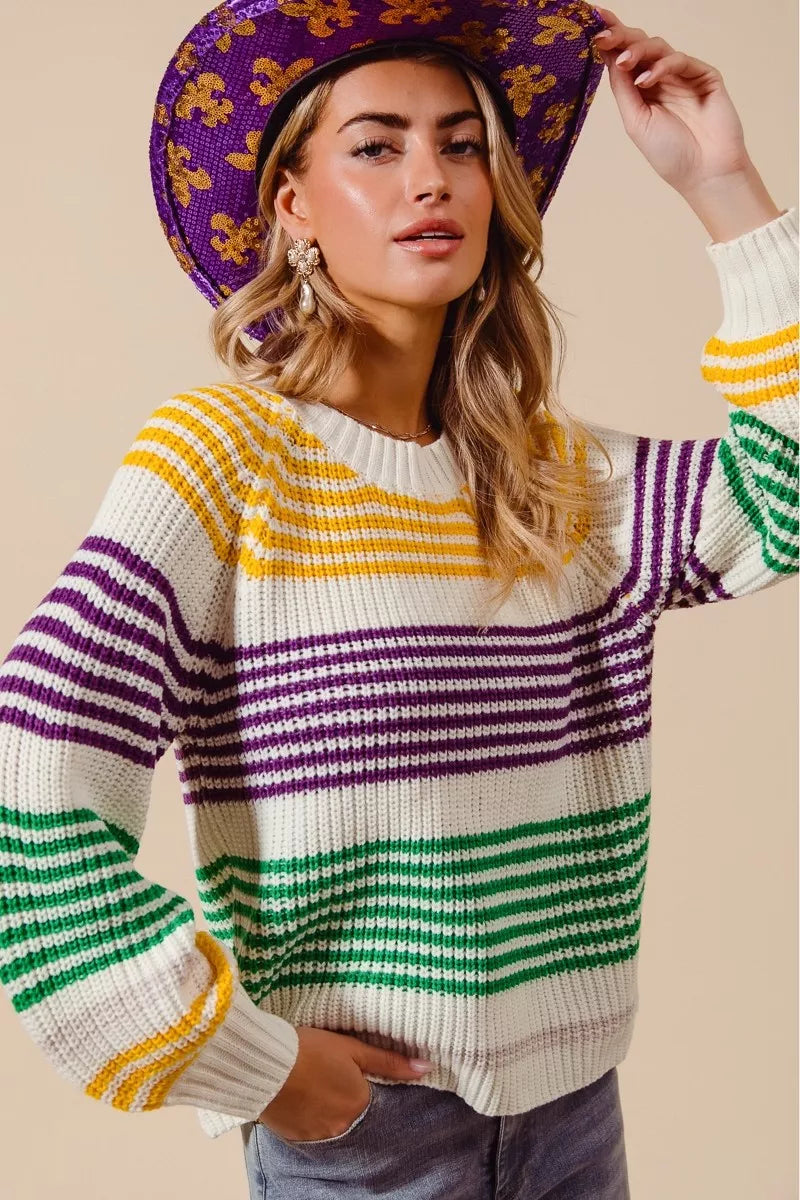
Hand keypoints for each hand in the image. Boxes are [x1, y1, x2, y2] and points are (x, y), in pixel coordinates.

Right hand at [257, 1025, 431, 1142]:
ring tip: (313, 1082)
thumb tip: (425, 1068)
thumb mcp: (352, 1049)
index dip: (366, 1085)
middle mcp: (341, 1127)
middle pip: (352, 1113)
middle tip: (330, 1075)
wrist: (263, 1064)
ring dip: (327, 1106)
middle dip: (345, 1096)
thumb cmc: (309, 1050)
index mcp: (359, 1104)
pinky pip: (310, 1128)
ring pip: (331, 1122)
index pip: (375, 1101)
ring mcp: (317, 1135)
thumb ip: (389, 1062)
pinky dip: (309, 1114)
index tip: (354, 1074)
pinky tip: (301, 1095)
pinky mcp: (295, 1137)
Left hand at [591, 6, 750, 196]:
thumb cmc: (670, 154)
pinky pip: (680, 60)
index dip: (610, 40)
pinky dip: (662, 66)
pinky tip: (647, 81)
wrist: (704, 173)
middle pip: (639, 46)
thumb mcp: (635, 122)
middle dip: (620, 37)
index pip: (623, 58)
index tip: (592, 22)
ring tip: (623, 62)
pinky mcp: (704, 75)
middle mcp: (661, 79)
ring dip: (638, 50)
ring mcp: (683, 75)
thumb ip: (622, 89)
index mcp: (642, 90)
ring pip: (658, 47)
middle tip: (603, 35)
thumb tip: (607, 56)